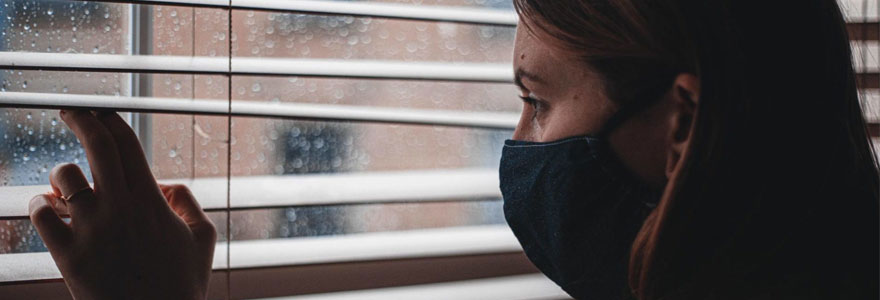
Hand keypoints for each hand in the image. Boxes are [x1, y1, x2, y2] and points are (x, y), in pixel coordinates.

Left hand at [27, 110, 215, 299]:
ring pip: (63, 177)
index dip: (111, 120)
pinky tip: (48, 209)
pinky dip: (40, 205)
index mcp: (152, 201)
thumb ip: (188, 201)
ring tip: (65, 184)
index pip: (127, 143)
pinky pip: (39, 214)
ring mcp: (91, 230)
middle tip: (71, 112)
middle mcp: (120, 208)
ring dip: (62, 174)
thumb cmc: (181, 285)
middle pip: (96, 146)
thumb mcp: (203, 238)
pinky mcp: (67, 254)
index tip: (101, 112)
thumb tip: (164, 183)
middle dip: (80, 120)